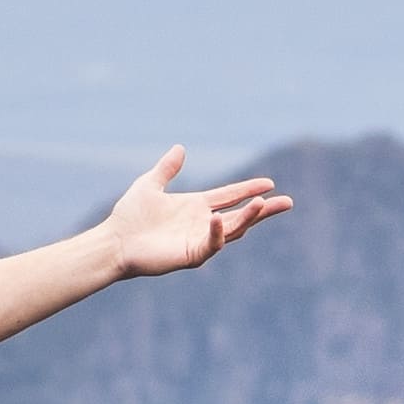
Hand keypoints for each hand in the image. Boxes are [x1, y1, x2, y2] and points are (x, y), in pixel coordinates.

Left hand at [93, 145, 292, 277]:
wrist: (115, 241)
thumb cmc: (129, 216)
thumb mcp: (150, 185)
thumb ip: (167, 169)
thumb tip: (180, 148)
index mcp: (196, 206)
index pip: (230, 196)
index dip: (248, 189)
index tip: (270, 183)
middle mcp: (202, 223)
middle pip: (241, 215)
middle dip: (264, 209)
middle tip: (288, 202)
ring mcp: (199, 240)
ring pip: (232, 229)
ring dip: (249, 218)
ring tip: (263, 203)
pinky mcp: (192, 255)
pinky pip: (211, 243)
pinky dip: (218, 232)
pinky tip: (219, 219)